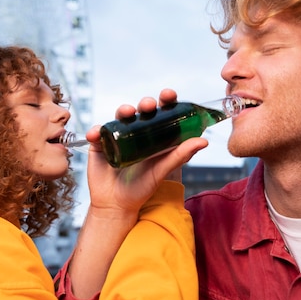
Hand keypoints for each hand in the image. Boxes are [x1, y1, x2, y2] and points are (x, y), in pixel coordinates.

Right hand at [67, 89, 205, 299]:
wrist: (117, 204)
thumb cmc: (142, 187)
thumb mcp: (162, 170)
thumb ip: (180, 155)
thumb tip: (204, 141)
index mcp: (154, 135)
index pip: (161, 113)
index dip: (166, 101)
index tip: (169, 95)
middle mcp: (136, 132)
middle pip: (140, 111)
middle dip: (145, 103)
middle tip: (148, 105)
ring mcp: (117, 136)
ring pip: (119, 117)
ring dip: (122, 110)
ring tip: (125, 113)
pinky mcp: (99, 144)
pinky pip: (97, 132)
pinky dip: (96, 130)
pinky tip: (97, 134)